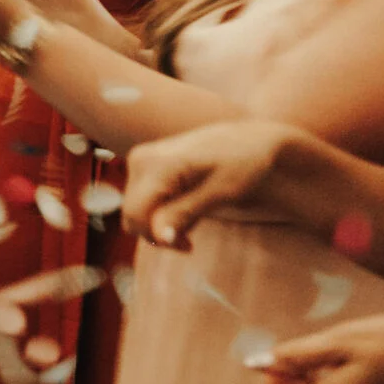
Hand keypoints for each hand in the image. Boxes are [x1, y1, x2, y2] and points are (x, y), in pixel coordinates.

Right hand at [123, 120, 298, 248]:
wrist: (251, 138)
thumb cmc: (243, 162)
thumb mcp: (221, 192)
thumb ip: (185, 214)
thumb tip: (161, 238)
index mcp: (157, 164)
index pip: (136, 214)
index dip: (158, 237)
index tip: (188, 246)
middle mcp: (140, 160)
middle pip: (132, 215)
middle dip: (159, 232)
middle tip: (191, 239)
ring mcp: (140, 161)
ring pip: (136, 210)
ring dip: (161, 223)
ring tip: (195, 218)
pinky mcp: (144, 166)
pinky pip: (142, 201)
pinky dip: (161, 212)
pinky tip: (186, 207)